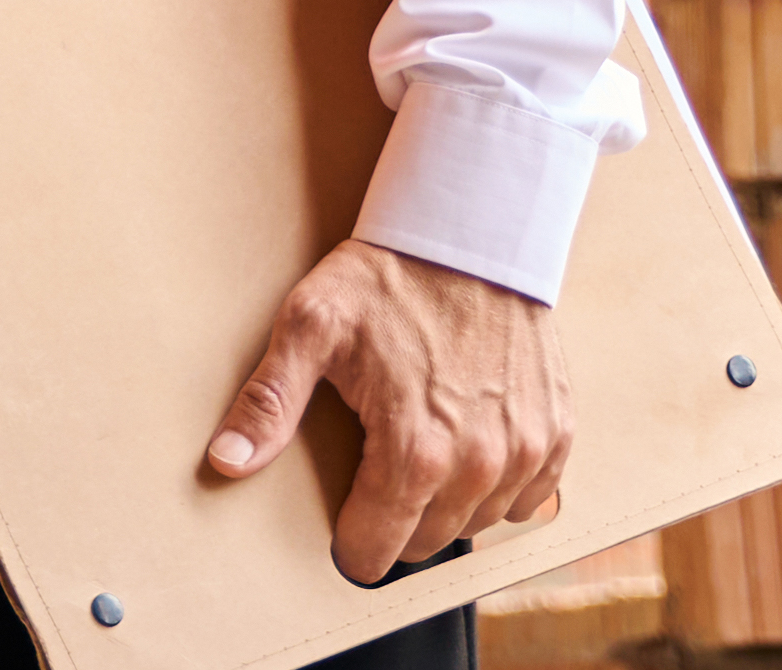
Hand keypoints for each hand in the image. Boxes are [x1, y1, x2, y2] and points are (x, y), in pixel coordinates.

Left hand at [208, 239, 568, 585]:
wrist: (473, 229)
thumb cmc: (389, 276)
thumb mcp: (312, 325)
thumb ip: (269, 402)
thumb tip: (225, 462)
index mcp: (415, 452)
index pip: (372, 553)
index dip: (348, 538)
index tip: (342, 513)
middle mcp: (479, 466)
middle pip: (423, 544)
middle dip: (395, 519)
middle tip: (378, 466)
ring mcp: (525, 453)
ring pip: (474, 526)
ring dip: (446, 505)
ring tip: (422, 448)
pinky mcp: (556, 435)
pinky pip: (526, 501)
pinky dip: (498, 487)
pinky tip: (471, 445)